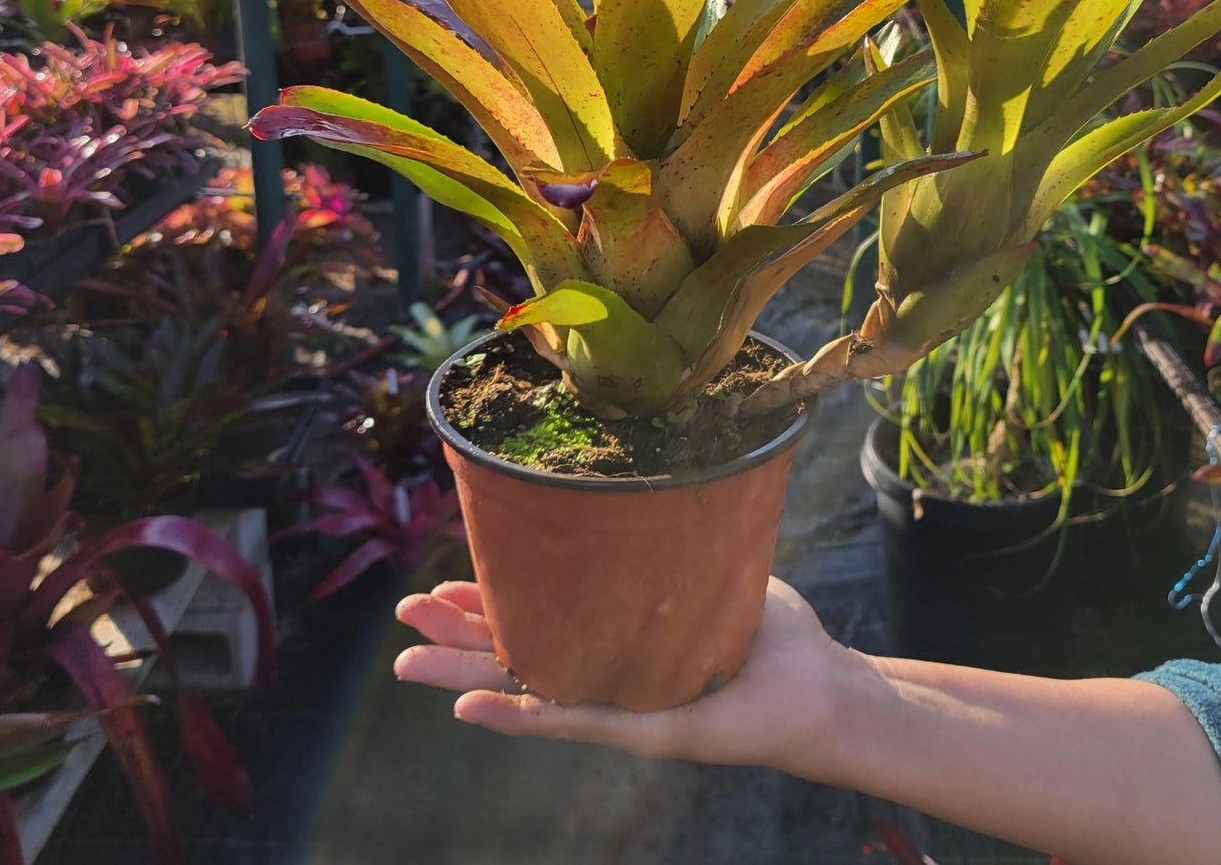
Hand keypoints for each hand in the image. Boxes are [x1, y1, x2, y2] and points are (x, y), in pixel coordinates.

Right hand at [393, 576, 866, 774]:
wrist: (816, 685)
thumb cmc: (769, 632)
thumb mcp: (705, 574)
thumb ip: (662, 547)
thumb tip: (630, 490)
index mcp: (614, 639)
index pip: (538, 621)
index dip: (489, 603)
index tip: (443, 581)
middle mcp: (606, 674)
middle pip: (515, 655)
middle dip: (456, 637)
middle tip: (404, 617)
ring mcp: (617, 706)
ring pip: (524, 690)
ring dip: (463, 677)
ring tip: (408, 663)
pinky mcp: (640, 730)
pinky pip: (568, 721)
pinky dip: (515, 717)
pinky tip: (468, 710)